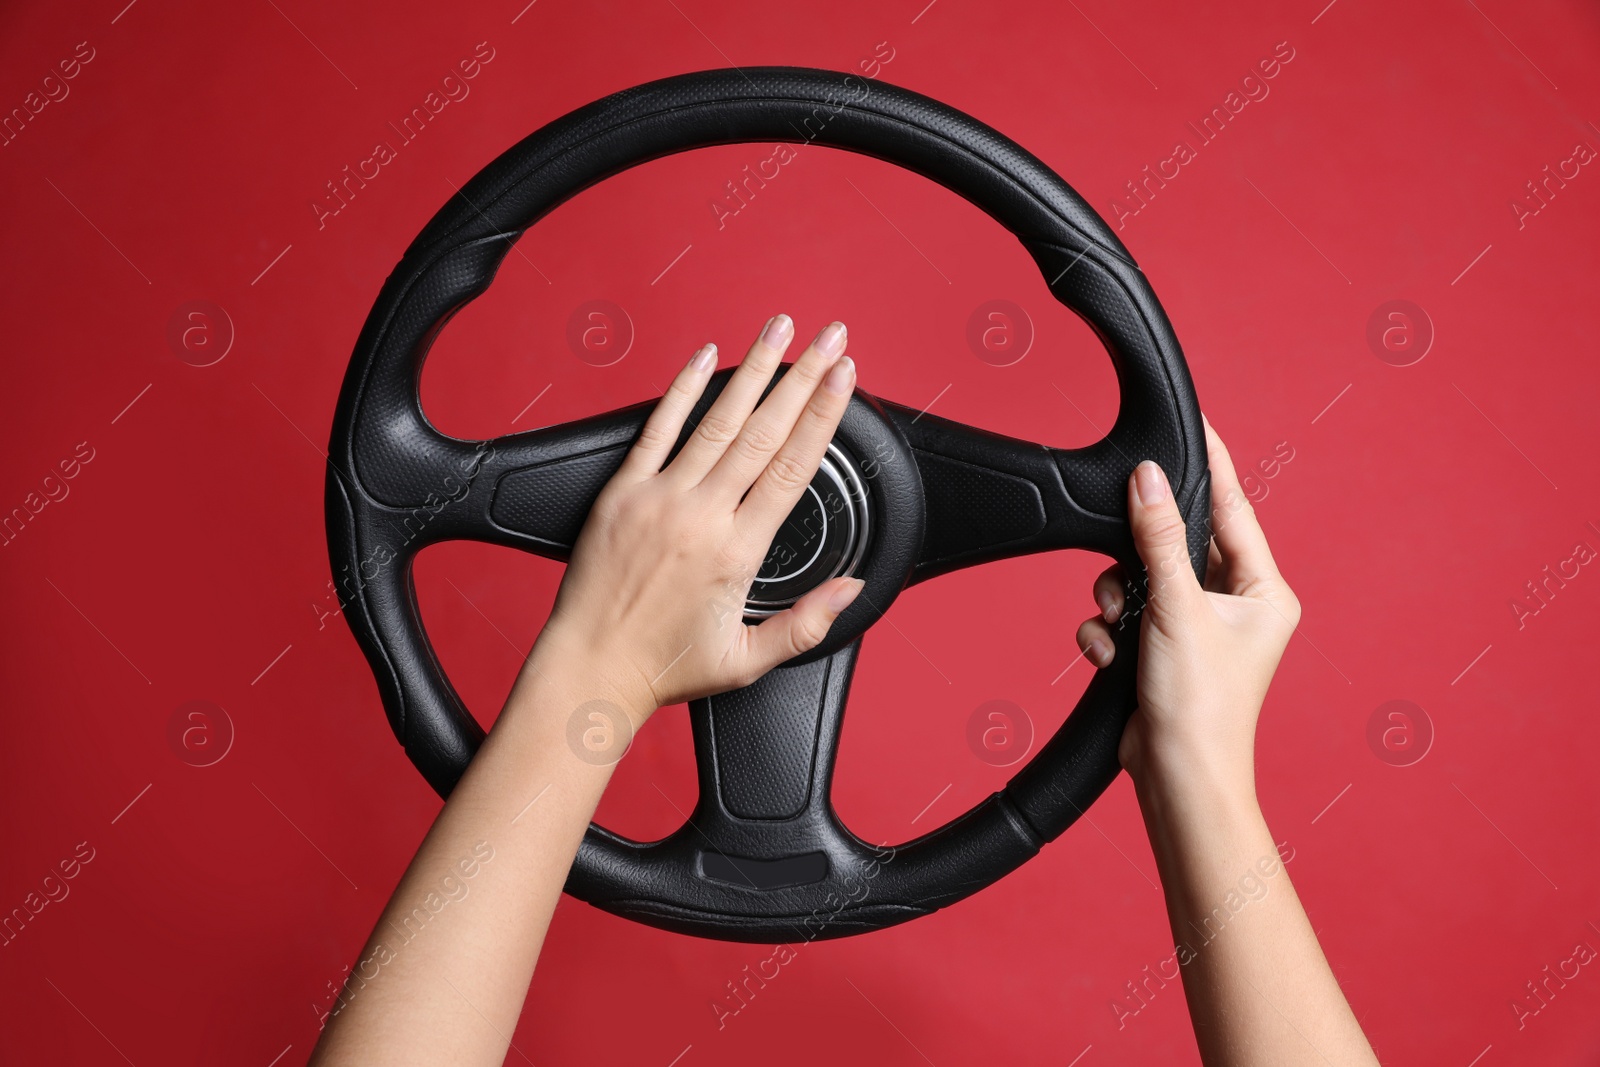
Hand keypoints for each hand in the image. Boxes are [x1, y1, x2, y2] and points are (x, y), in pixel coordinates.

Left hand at [525, 314, 862, 720]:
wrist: (591, 668)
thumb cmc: (665, 667)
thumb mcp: (748, 660)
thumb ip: (806, 624)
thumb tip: (852, 589)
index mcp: (735, 552)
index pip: (791, 468)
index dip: (822, 415)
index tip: (844, 379)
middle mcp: (699, 516)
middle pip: (764, 431)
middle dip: (803, 377)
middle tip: (831, 337)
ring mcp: (658, 498)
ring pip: (717, 420)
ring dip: (753, 369)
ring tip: (780, 330)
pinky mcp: (622, 492)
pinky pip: (657, 429)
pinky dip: (682, 389)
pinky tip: (705, 356)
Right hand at [1074, 416, 1300, 793]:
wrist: (1177, 778)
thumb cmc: (1202, 707)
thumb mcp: (1177, 607)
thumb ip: (1160, 537)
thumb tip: (1149, 478)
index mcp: (1264, 591)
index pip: (1233, 509)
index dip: (1210, 466)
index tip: (1193, 423)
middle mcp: (1235, 606)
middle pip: (1176, 544)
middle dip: (1139, 557)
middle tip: (1128, 567)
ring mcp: (1198, 629)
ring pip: (1143, 578)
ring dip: (1118, 599)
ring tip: (1119, 627)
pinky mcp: (1163, 651)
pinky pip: (1125, 614)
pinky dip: (1110, 630)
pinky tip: (1109, 654)